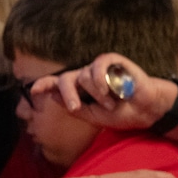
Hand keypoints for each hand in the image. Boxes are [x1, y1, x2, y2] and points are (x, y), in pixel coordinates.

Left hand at [29, 53, 177, 129]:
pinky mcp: (112, 61)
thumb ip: (73, 107)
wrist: (144, 110)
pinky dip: (100, 78)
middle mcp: (86, 77)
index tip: (33, 91)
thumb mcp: (93, 116)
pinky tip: (108, 89)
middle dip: (68, 94)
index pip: (57, 84)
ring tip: (112, 102)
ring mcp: (99, 68)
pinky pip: (97, 64)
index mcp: (80, 91)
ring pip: (83, 75)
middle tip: (76, 107)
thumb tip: (53, 94)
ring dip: (97, 93)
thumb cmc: (120, 113)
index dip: (44, 85)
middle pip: (66, 79)